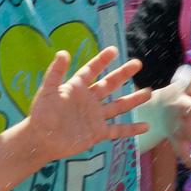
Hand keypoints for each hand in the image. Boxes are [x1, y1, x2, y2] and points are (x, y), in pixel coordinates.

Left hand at [15, 46, 151, 163]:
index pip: (92, 70)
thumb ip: (55, 73)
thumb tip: (63, 52)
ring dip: (133, 100)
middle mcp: (89, 100)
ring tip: (149, 92)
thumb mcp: (47, 91)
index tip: (114, 50)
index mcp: (77, 88)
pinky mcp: (97, 133)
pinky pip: (118, 130)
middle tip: (137, 63)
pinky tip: (146, 127)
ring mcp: (95, 117)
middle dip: (123, 74)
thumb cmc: (41, 114)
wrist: (41, 140)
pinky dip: (131, 129)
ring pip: (118, 106)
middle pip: (109, 84)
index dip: (102, 60)